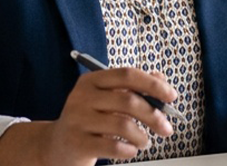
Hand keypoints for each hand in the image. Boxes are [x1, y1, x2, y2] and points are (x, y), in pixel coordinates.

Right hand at [0, 68, 176, 165]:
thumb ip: (132, 88)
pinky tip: (130, 151)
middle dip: (154, 115)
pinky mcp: (77, 143)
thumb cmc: (88, 121)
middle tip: (167, 128)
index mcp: (91, 81)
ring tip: (144, 142)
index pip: (127, 75)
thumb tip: (161, 79)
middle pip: (128, 101)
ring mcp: (77, 120)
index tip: (171, 96)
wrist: (56, 146)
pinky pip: (113, 147)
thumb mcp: (106, 100)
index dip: (153, 84)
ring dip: (142, 137)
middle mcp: (81, 97)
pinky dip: (129, 150)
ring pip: (123, 126)